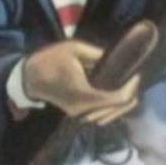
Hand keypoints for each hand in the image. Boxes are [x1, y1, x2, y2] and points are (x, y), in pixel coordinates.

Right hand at [23, 39, 139, 124]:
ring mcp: (81, 115)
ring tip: (128, 84)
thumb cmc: (50, 60)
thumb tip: (119, 56)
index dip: (131, 88)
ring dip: (123, 103)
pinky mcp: (78, 114)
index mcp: (84, 94)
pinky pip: (102, 114)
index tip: (136, 74)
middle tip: (135, 78)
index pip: (117, 99)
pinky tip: (116, 92)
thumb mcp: (75, 49)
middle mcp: (85, 110)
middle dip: (131, 95)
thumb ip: (98, 54)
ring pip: (111, 115)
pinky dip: (113, 106)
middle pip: (117, 110)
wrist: (29, 78)